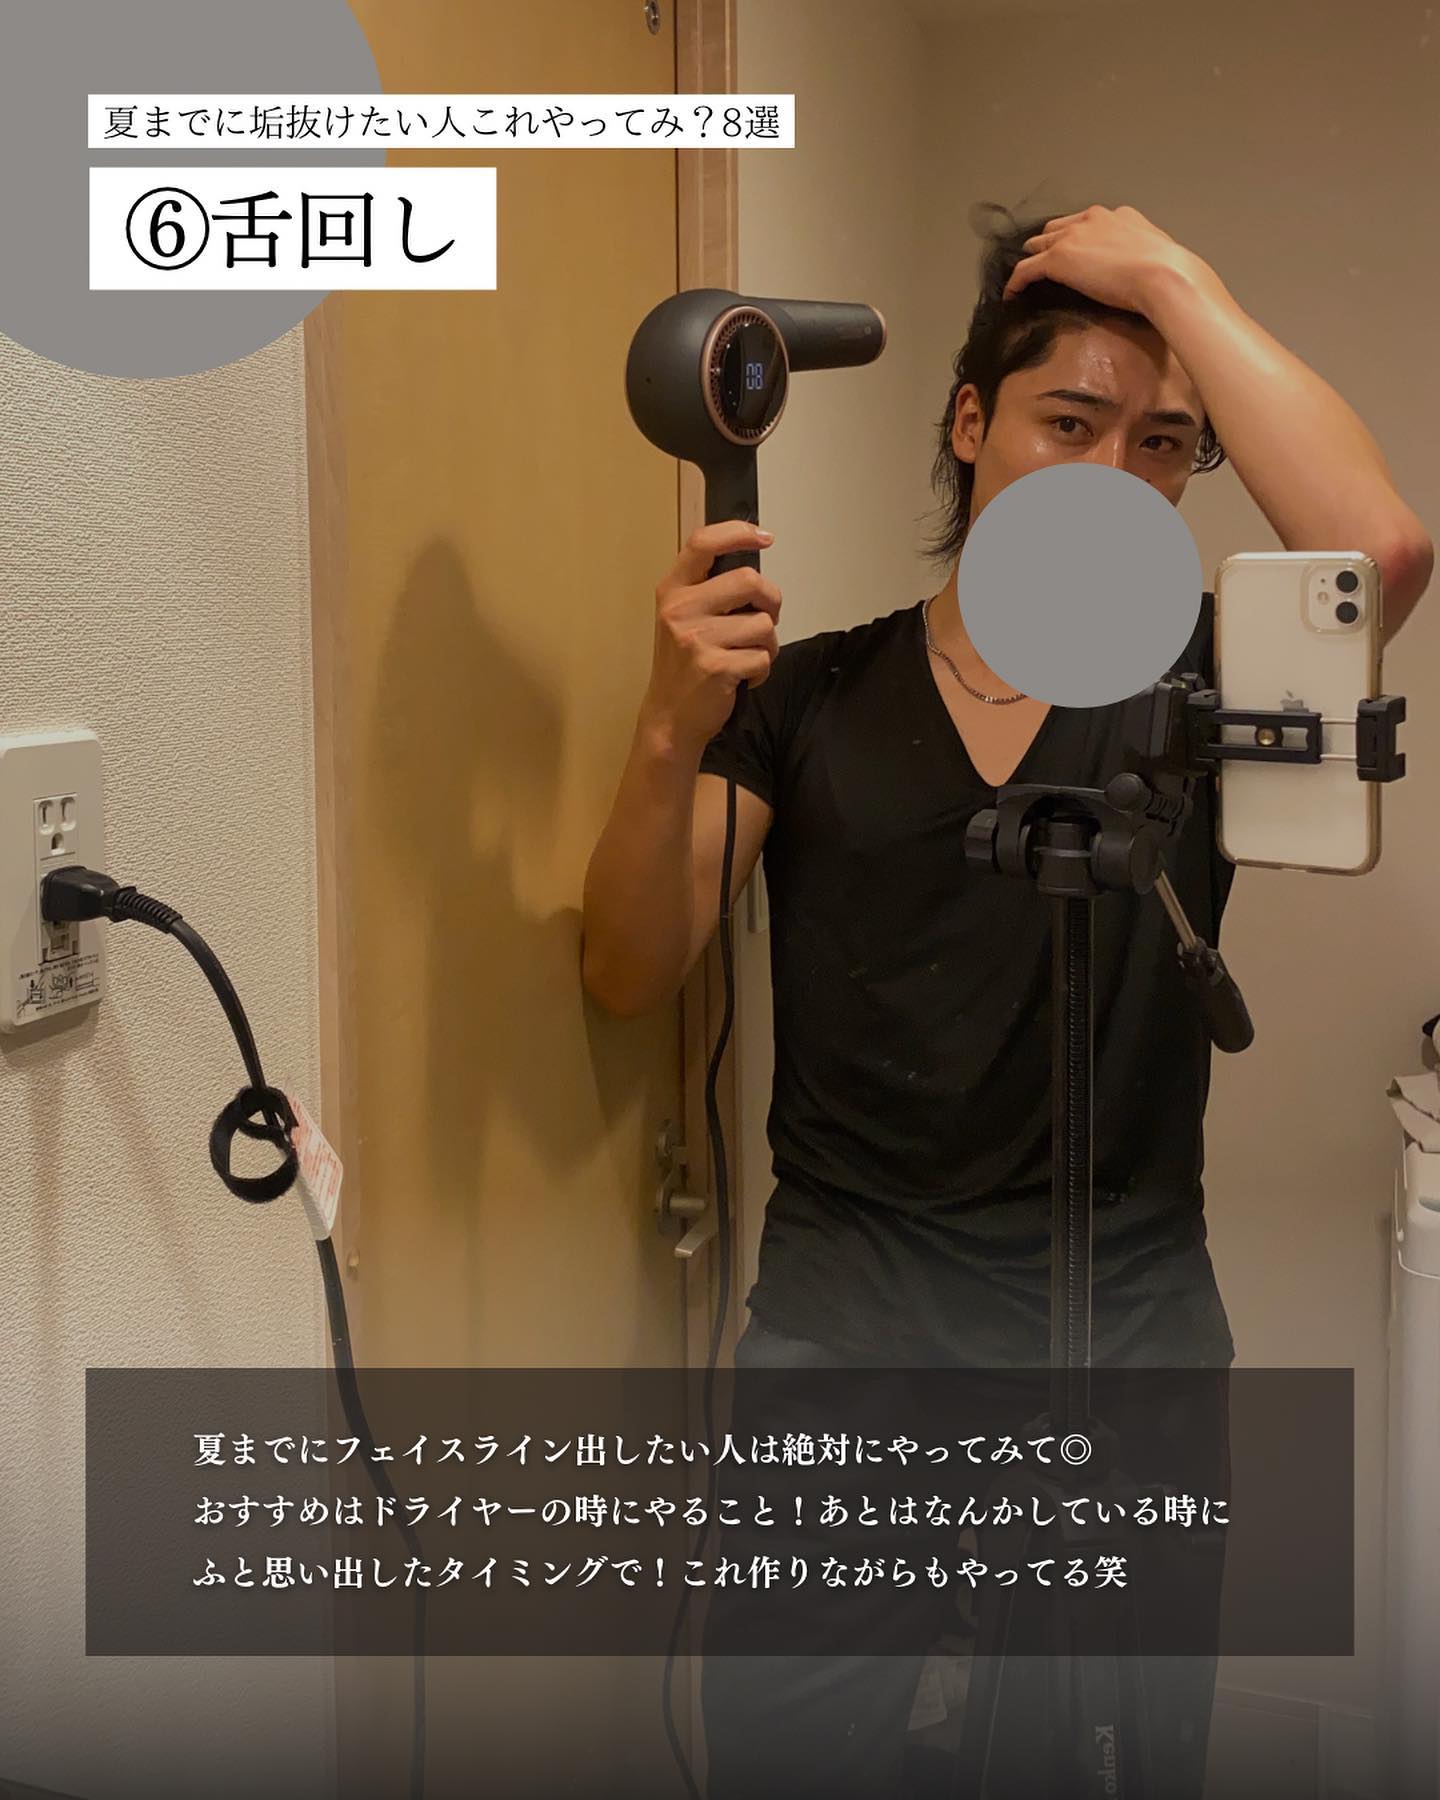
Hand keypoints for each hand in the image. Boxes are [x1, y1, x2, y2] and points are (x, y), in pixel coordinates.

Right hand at [642, 519, 781, 752]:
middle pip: (749, 581)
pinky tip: (744, 677)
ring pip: (763, 624)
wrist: (670, 718)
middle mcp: (681, 610)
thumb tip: (755, 575)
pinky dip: (762, 670)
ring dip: (768, 644)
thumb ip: (709, 591)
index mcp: (672, 591)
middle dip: (771, 600)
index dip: (737, 533)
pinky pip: (762, 657)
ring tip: (747, 656)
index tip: (764, 537)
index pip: (703, 544)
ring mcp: (697, 639)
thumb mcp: (682, 619)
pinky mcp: (716, 668)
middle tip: (766, 618)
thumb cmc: (684, 666)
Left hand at [1001, 203, 1209, 316]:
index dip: (1075, 238)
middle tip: (1041, 263)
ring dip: (1031, 259)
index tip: (1073, 253)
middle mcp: (1092, 219)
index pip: (1086, 223)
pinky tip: (1011, 295)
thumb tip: (1144, 272)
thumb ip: (1141, 257)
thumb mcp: (1156, 255)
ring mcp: (1073, 237)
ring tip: (1023, 278)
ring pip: (1038, 245)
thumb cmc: (1169, 272)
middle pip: (1058, 229)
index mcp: (1118, 216)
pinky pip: (1025, 270)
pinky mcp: (1057, 259)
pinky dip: (1015, 282)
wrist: (1163, 276)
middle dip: (1048, 244)